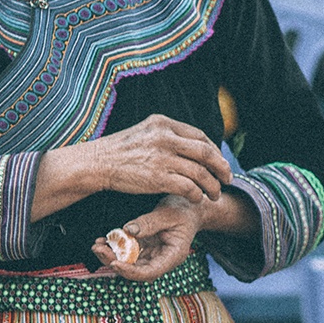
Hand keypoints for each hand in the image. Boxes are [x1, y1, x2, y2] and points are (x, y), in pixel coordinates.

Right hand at [86, 115, 231, 202]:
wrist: (96, 163)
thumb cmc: (119, 151)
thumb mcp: (144, 132)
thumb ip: (166, 135)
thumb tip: (190, 144)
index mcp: (163, 123)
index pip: (199, 136)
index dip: (214, 151)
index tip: (218, 162)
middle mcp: (165, 138)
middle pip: (206, 153)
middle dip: (222, 168)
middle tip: (227, 179)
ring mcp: (162, 157)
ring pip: (200, 173)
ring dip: (212, 186)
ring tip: (215, 195)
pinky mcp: (157, 178)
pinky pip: (188, 187)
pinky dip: (197, 195)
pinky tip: (197, 199)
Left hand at [91, 194, 207, 280]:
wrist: (192, 208)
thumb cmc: (185, 210)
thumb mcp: (169, 213)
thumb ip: (150, 222)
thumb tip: (128, 231)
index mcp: (173, 256)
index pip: (150, 272)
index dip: (131, 271)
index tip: (114, 263)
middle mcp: (161, 259)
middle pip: (135, 270)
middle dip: (114, 262)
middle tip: (98, 249)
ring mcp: (152, 254)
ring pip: (129, 262)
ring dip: (111, 256)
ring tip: (96, 245)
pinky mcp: (146, 247)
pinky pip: (128, 252)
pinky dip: (115, 247)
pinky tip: (103, 240)